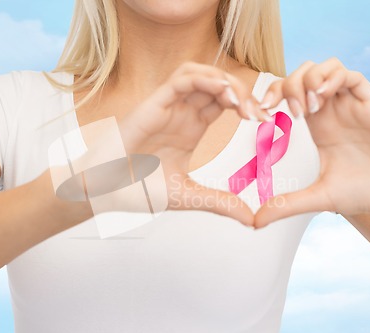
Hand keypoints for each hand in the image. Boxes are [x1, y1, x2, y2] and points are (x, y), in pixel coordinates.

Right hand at [120, 62, 269, 225]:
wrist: (102, 192)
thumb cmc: (136, 190)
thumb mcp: (187, 196)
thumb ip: (218, 203)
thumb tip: (251, 219)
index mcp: (191, 129)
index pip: (225, 104)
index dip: (248, 106)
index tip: (266, 121)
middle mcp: (182, 114)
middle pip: (218, 86)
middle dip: (243, 93)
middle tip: (260, 113)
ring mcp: (168, 107)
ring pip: (201, 75)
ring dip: (225, 82)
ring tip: (242, 103)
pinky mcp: (153, 104)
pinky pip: (181, 79)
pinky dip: (203, 79)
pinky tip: (221, 92)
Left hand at [255, 58, 369, 227]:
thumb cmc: (364, 193)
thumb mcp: (318, 198)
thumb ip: (287, 205)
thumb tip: (255, 222)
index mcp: (316, 126)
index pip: (286, 94)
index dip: (271, 95)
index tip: (261, 114)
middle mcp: (330, 110)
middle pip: (301, 74)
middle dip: (288, 85)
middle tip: (291, 113)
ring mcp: (350, 104)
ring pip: (324, 67)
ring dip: (309, 79)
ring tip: (308, 106)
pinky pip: (350, 74)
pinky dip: (332, 78)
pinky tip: (323, 99)